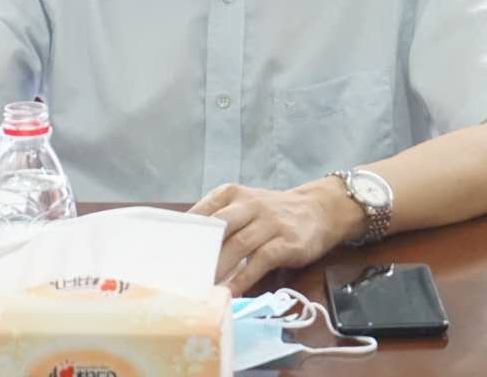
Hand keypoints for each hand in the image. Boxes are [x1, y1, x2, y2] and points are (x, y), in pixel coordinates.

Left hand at [189, 180, 359, 296]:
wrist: (319, 209)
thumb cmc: (272, 214)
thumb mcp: (244, 207)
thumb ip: (220, 221)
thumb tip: (186, 249)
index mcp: (232, 194)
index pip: (203, 211)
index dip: (185, 232)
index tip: (166, 252)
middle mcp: (250, 205)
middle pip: (220, 226)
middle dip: (200, 250)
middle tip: (181, 273)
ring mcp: (270, 223)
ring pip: (239, 244)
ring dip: (219, 268)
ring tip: (202, 287)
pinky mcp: (286, 242)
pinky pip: (261, 261)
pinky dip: (244, 278)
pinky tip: (230, 291)